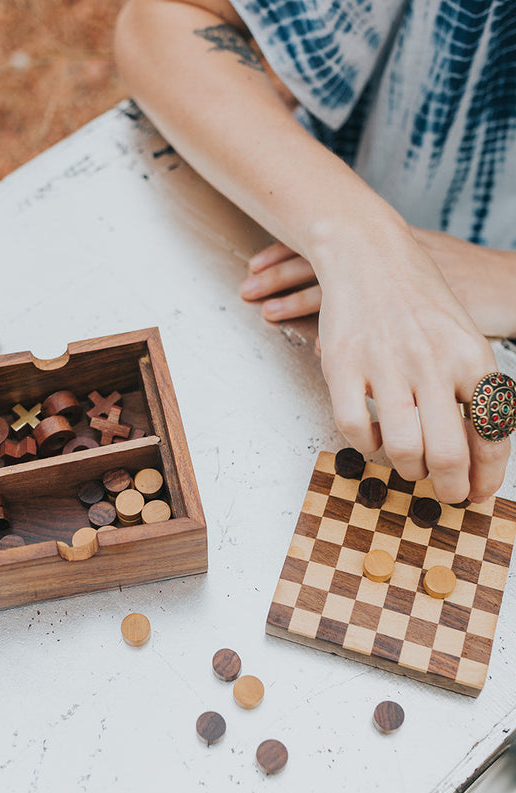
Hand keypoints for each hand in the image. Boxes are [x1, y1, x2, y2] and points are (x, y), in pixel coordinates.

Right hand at [243, 223, 509, 502]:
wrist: (368, 255)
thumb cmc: (417, 300)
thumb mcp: (461, 337)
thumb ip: (470, 389)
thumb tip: (475, 450)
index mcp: (471, 356)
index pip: (493, 433)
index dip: (487, 475)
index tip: (478, 493)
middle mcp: (431, 363)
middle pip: (448, 454)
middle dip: (448, 489)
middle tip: (443, 494)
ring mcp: (385, 364)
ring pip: (402, 449)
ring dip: (407, 469)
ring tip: (407, 463)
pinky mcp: (343, 365)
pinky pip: (355, 429)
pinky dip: (366, 446)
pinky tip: (373, 437)